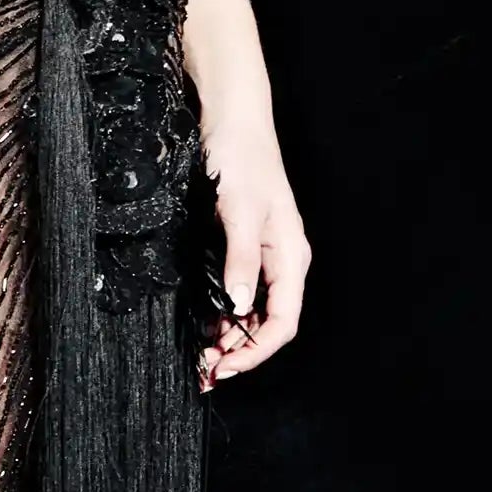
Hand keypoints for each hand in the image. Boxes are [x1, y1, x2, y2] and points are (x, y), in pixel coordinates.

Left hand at [197, 118, 309, 392]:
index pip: (281, 323)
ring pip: (252, 312)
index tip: (223, 367)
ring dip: (229, 337)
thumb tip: (238, 307)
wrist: (233, 120)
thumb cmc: (241, 159)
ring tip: (200, 356)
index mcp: (290, 257)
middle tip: (204, 371)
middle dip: (239, 351)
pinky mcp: (245, 247)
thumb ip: (240, 259)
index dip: (254, 352)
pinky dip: (223, 315)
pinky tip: (203, 325)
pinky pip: (239, 293)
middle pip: (268, 323)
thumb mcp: (237, 210)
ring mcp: (265, 256)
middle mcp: (282, 262)